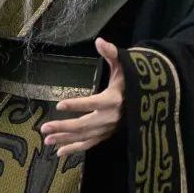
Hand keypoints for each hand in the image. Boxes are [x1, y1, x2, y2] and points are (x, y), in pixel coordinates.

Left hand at [41, 38, 123, 160]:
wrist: (149, 101)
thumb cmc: (131, 82)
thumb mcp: (124, 66)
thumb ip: (112, 54)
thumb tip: (99, 40)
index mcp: (113, 100)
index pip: (92, 103)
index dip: (76, 104)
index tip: (59, 104)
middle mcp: (110, 118)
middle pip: (84, 125)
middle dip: (63, 127)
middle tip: (44, 127)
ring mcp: (108, 129)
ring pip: (84, 137)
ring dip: (64, 140)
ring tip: (46, 140)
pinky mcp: (106, 136)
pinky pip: (89, 145)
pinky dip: (74, 149)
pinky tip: (58, 152)